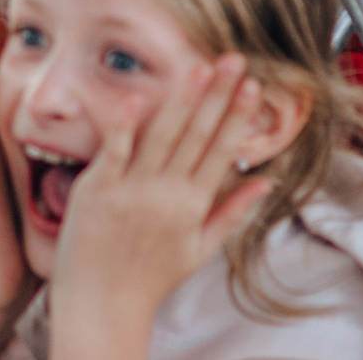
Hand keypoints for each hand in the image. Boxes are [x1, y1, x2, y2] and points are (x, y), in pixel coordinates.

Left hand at [48, 56, 268, 358]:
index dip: (238, 117)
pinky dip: (126, 123)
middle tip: (236, 61)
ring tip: (202, 68)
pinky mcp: (97, 187)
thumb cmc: (150, 277)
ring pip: (161, 134)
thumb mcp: (200, 250)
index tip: (254, 86)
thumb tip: (265, 183)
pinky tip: (138, 95)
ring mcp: (130, 189)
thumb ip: (232, 213)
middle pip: (197, 134)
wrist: (103, 302)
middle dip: (219, 95)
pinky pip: (114, 149)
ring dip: (183, 99)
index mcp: (192, 207)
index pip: (221, 151)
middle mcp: (165, 194)